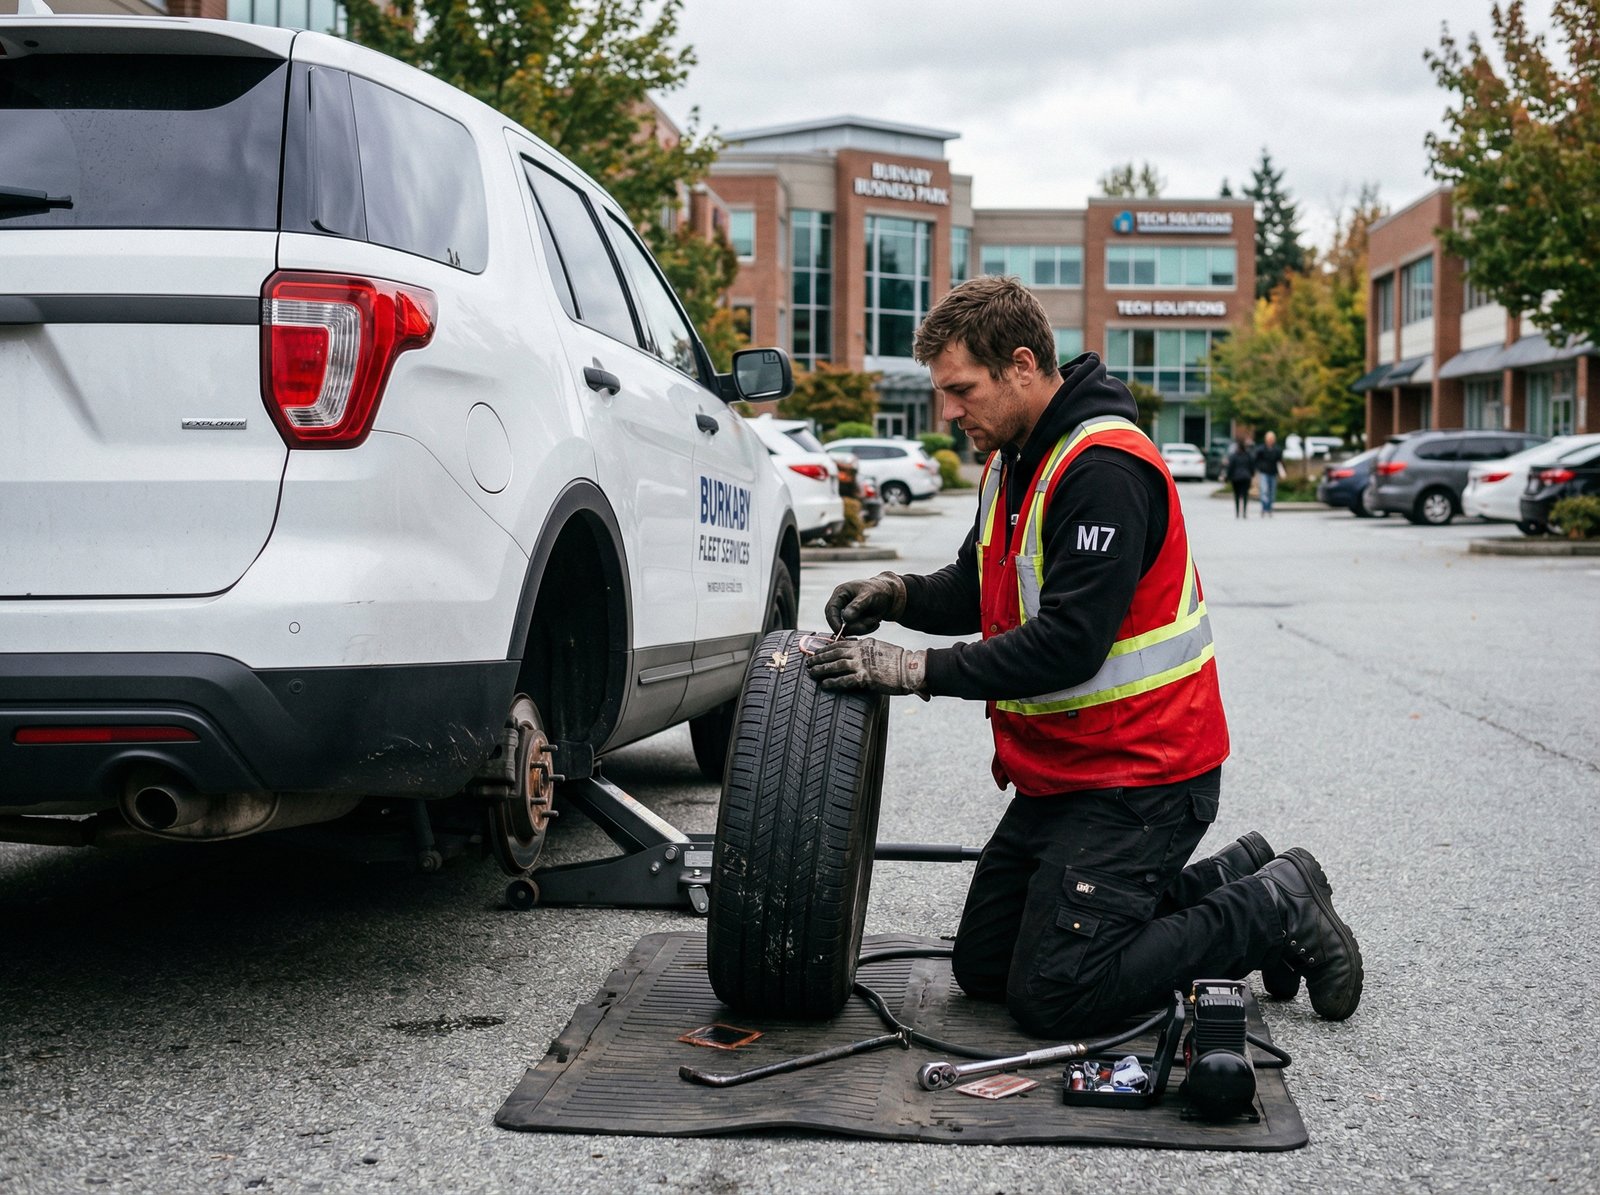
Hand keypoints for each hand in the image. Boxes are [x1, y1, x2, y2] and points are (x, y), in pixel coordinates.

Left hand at [806, 637, 927, 696]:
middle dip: (820, 657)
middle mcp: (861, 651)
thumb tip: (857, 655)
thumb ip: (867, 651)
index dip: (827, 647)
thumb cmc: (899, 662)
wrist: (911, 668)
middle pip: (834, 652)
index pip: (841, 643)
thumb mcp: (881, 649)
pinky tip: (824, 685)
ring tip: (812, 673)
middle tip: (809, 662)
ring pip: (836, 665)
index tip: (817, 650)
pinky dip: (833, 682)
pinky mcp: (866, 678)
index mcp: (865, 643)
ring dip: (821, 669)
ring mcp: (863, 664)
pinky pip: (844, 680)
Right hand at [823, 572, 906, 636]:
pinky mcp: (853, 622)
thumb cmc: (878, 591)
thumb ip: (857, 606)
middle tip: (868, 624)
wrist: (890, 596)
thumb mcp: (869, 596)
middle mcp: (841, 604)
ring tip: (875, 620)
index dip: (834, 621)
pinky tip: (875, 622)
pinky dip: (866, 629)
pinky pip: (855, 631)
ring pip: (847, 629)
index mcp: (841, 593)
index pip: (830, 609)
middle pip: (837, 622)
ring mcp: (846, 614)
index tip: (841, 631)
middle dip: (852, 627)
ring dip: (862, 628)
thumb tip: (846, 617)